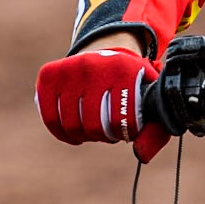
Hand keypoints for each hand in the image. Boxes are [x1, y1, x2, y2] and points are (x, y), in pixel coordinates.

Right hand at [35, 47, 169, 161]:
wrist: (107, 48)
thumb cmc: (132, 81)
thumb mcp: (150, 97)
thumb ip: (155, 129)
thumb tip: (141, 155)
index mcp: (123, 69)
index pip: (119, 120)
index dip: (123, 134)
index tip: (126, 132)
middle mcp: (94, 65)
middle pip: (92, 124)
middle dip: (102, 136)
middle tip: (109, 134)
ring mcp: (69, 68)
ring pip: (70, 123)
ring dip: (83, 136)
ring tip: (94, 132)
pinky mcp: (49, 74)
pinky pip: (49, 117)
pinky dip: (61, 133)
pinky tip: (74, 135)